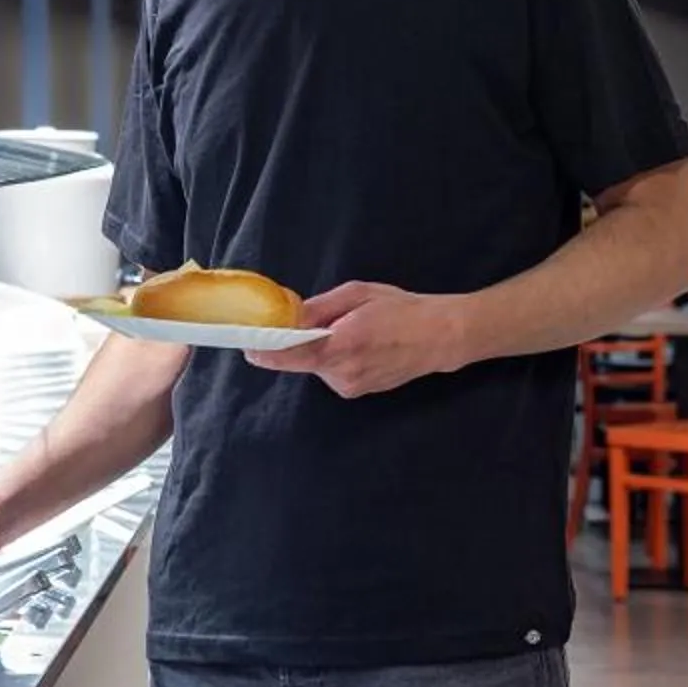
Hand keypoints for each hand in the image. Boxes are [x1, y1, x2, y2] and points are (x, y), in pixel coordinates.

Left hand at [254, 282, 473, 397]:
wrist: (442, 338)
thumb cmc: (402, 309)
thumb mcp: (358, 294)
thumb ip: (319, 308)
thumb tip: (288, 315)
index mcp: (341, 346)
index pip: (290, 354)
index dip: (264, 349)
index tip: (245, 343)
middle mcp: (342, 374)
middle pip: (302, 359)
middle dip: (303, 340)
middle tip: (327, 318)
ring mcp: (350, 387)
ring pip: (318, 365)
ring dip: (323, 349)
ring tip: (355, 330)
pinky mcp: (357, 392)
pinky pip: (334, 372)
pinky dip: (338, 358)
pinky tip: (363, 345)